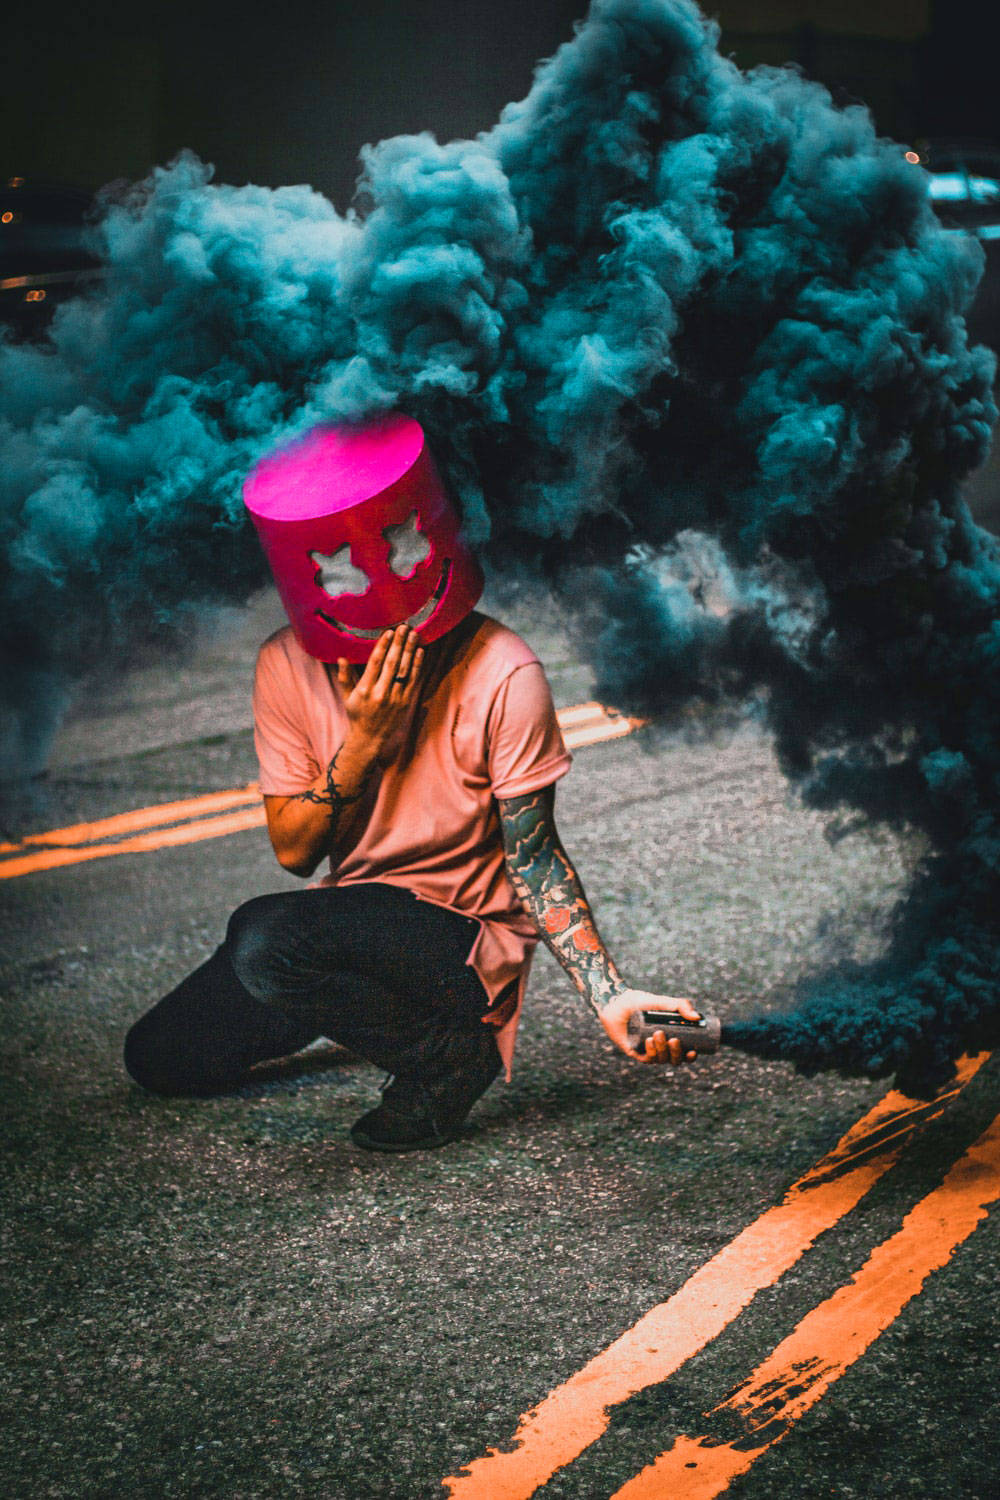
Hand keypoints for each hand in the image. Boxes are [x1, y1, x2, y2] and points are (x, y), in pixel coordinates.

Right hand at [336, 625, 424, 765]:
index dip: (383, 646)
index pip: (375, 663)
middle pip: (392, 663)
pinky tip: (420, 652)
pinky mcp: (406, 702)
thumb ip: (345, 677)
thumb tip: (341, 658)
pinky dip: (417, 665)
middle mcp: (380, 693)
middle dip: (399, 644)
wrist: (370, 738)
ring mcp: (395, 698)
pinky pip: (413, 680)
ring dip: (410, 651)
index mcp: (365, 689)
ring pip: (404, 670)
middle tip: (405, 628)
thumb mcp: (347, 697)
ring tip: (414, 635)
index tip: (389, 632)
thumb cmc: (357, 715)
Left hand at [598, 988, 700, 1064]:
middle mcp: (660, 1047)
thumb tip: (697, 1017)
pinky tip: (649, 1042)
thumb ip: (681, 1005)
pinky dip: (650, 1052)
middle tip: (673, 1039)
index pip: (684, 1054)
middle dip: (676, 1053)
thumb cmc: (640, 1002)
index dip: (690, 1057)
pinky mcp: (635, 1053)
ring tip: (658, 1034)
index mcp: (670, 1038)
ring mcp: (648, 1051)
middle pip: (674, 1060)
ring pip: (661, 1059)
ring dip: (662, 1050)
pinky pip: (646, 1059)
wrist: (617, 1002)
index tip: (693, 1052)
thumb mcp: (663, 1002)